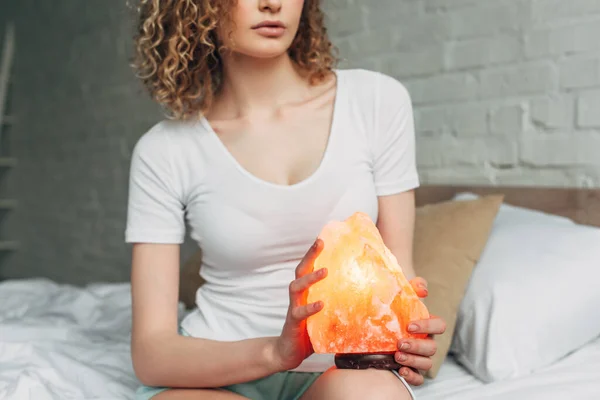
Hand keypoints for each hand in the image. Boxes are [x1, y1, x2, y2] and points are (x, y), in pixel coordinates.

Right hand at [274, 239, 327, 370]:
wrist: (288, 351)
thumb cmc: (309, 331)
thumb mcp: (325, 314)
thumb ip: (337, 304)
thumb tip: (365, 297)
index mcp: (306, 292)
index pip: (309, 267)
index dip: (315, 252)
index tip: (324, 237)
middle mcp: (298, 296)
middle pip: (300, 269)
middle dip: (310, 255)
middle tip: (320, 242)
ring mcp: (293, 307)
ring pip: (296, 287)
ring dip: (310, 277)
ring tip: (325, 271)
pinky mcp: (293, 323)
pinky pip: (299, 312)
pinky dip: (310, 307)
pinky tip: (321, 304)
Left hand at [394, 277, 446, 385]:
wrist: (373, 329)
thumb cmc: (392, 311)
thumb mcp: (399, 296)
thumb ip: (412, 288)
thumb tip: (423, 289)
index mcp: (427, 325)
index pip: (439, 326)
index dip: (427, 326)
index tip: (409, 326)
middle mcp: (426, 342)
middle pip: (432, 348)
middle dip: (417, 346)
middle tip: (400, 343)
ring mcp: (420, 358)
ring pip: (427, 364)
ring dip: (413, 361)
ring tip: (397, 356)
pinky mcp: (411, 370)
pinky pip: (418, 379)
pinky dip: (412, 377)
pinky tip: (401, 371)